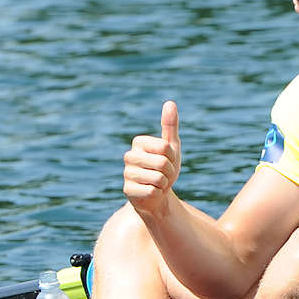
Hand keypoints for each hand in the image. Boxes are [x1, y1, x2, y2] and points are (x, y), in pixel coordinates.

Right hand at [123, 100, 180, 216]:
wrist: (158, 195)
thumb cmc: (165, 168)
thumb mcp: (171, 146)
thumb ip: (170, 125)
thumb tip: (170, 103)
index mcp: (139, 142)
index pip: (165, 147)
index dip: (172, 157)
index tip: (167, 160)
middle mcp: (129, 156)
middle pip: (162, 162)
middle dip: (169, 171)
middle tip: (163, 174)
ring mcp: (126, 173)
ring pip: (158, 178)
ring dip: (164, 183)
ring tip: (157, 183)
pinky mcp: (127, 190)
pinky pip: (152, 191)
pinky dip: (157, 193)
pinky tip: (151, 192)